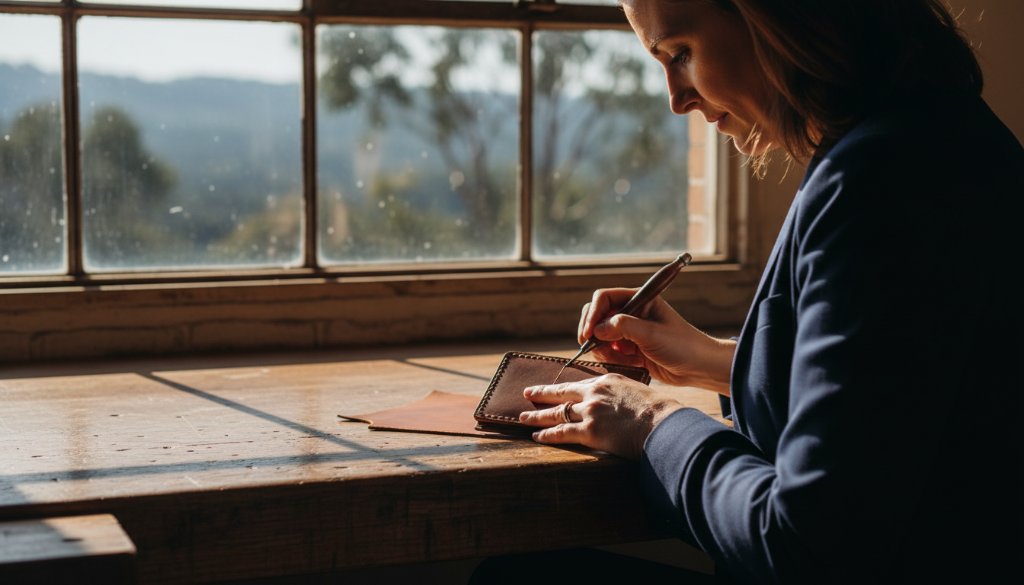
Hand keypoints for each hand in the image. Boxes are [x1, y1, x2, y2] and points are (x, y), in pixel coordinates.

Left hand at [518, 374, 684, 459]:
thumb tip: (619, 405)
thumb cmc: (659, 412)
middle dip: (542, 393)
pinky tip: (537, 436)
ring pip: (556, 412)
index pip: (578, 383)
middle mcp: (594, 393)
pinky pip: (561, 433)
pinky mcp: (589, 431)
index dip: (563, 387)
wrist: (663, 424)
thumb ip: (621, 395)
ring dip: (537, 415)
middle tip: (527, 392)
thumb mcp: (638, 392)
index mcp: (607, 381)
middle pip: (561, 393)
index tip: (554, 387)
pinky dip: (547, 434)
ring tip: (524, 417)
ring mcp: (589, 411)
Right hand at [579, 288, 733, 392]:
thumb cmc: (683, 345)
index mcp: (640, 299)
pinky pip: (609, 351)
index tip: (588, 333)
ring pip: (600, 335)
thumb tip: (596, 329)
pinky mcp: (630, 348)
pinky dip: (611, 358)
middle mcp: (632, 312)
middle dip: (593, 332)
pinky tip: (628, 363)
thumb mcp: (652, 334)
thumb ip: (623, 327)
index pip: (605, 298)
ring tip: (621, 358)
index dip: (593, 314)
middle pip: (598, 315)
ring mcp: (630, 331)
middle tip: (591, 348)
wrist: (700, 368)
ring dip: (603, 348)